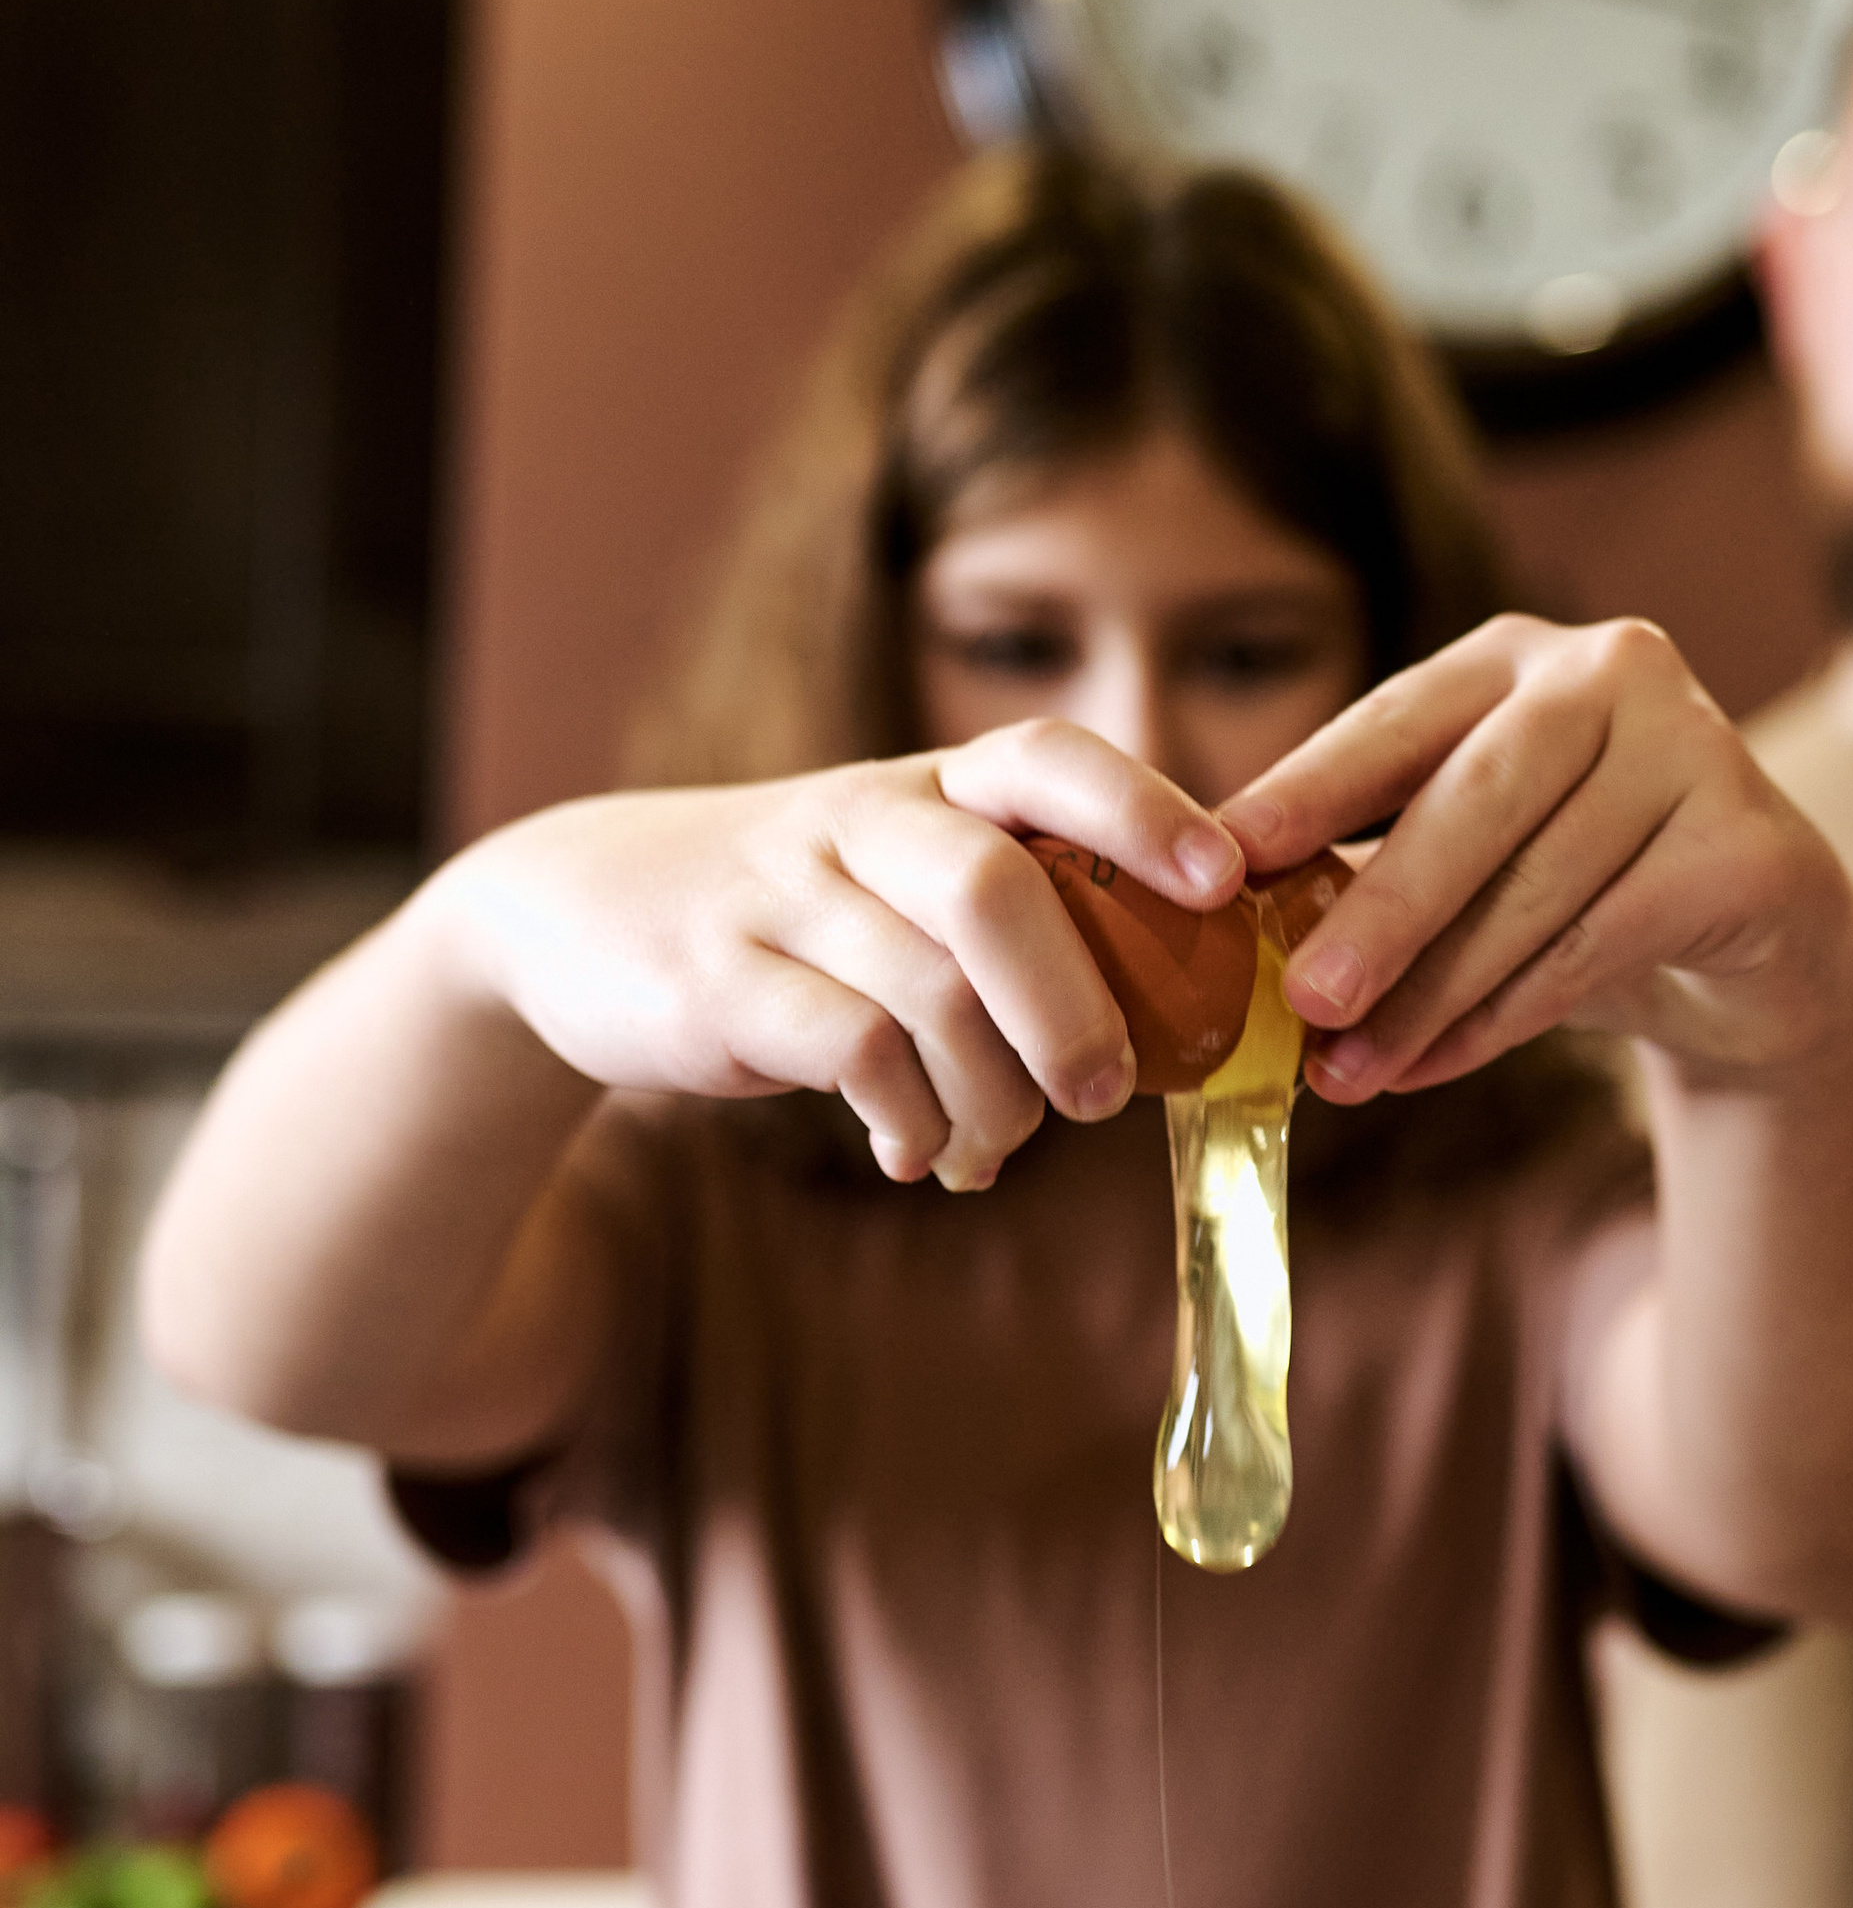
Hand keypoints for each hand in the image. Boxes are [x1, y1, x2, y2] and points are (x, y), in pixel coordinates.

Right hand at [430, 729, 1241, 1193]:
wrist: (575, 914)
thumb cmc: (795, 917)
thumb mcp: (896, 883)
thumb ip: (1015, 924)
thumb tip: (1169, 1034)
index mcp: (927, 787)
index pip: (1047, 758)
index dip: (1144, 812)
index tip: (1221, 883)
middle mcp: (860, 822)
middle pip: (998, 889)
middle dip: (1077, 1007)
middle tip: (1106, 1095)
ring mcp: (784, 898)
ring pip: (932, 992)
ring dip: (992, 1095)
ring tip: (992, 1145)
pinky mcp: (720, 981)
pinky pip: (854, 1053)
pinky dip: (909, 1119)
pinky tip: (911, 1149)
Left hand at [1219, 615, 1852, 1099]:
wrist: (1761, 960)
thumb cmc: (1582, 900)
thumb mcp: (1470, 869)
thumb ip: (1368, 871)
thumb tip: (1224, 934)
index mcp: (1516, 659)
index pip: (1395, 719)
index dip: (1306, 789)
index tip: (1222, 857)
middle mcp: (1612, 672)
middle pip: (1473, 797)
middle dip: (1378, 909)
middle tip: (1299, 1000)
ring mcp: (1696, 746)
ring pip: (1536, 887)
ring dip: (1431, 994)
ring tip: (1349, 1072)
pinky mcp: (1750, 844)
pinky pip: (1604, 942)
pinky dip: (1507, 1017)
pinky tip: (1432, 1066)